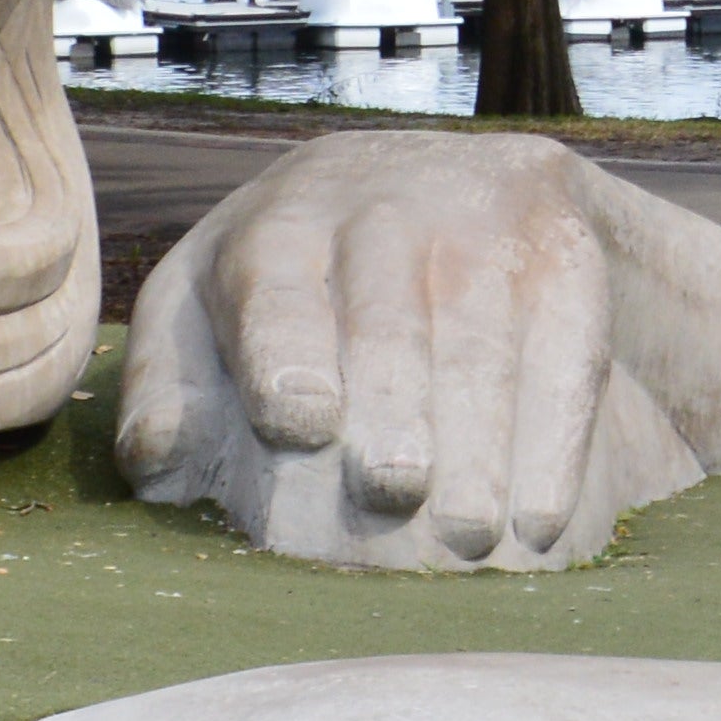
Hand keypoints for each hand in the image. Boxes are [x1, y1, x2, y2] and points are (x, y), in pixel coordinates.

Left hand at [117, 134, 720, 570]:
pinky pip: (567, 342)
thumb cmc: (303, 279)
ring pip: (482, 334)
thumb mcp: (218, 303)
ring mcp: (482, 216)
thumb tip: (153, 466)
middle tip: (388, 489)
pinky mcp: (561, 246)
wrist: (456, 182)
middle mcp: (380, 204)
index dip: (283, 346)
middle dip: (391, 399)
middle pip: (387, 311)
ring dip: (478, 442)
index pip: (273, 279)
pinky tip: (539, 519)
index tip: (297, 421)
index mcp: (277, 223)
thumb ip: (174, 383)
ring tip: (464, 537)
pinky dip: (554, 436)